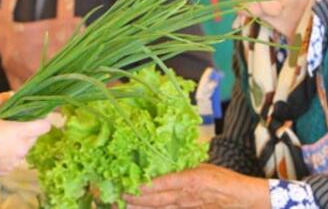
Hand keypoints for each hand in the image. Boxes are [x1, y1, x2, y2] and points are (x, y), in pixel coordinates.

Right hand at [0, 92, 50, 174]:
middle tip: (12, 123)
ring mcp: (15, 161)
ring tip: (2, 136)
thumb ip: (1, 99)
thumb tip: (11, 95)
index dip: (42, 119)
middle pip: (34, 137)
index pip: (44, 126)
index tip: (34, 115)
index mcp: (21, 132)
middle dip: (27, 130)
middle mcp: (22, 148)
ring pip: (24, 148)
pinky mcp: (8, 170)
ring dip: (18, 142)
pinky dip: (10, 153)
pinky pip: (14, 159)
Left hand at [123, 164, 269, 208]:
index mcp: (189, 179)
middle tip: (122, 196)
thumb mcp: (202, 166)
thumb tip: (167, 162)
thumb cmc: (224, 179)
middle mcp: (186, 195)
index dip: (145, 186)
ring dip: (144, 208)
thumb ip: (184, 167)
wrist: (242, 198)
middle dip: (137, 199)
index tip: (131, 184)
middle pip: (157, 199)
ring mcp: (189, 207)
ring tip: (128, 206)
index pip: (162, 183)